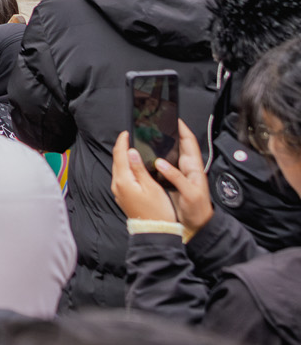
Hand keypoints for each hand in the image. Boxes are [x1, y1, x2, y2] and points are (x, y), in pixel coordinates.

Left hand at [112, 130, 178, 222]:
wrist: (154, 231)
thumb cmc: (157, 211)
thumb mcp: (152, 187)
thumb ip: (140, 168)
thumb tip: (132, 152)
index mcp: (123, 180)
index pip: (119, 155)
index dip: (122, 142)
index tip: (126, 133)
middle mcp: (117, 185)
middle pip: (117, 161)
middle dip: (122, 148)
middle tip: (129, 137)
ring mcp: (118, 191)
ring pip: (118, 169)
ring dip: (123, 158)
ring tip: (131, 148)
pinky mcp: (122, 196)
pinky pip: (121, 177)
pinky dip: (125, 168)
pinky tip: (132, 166)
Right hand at [156, 124, 212, 238]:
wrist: (197, 225)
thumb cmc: (198, 210)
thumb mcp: (190, 193)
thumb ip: (176, 177)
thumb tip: (160, 163)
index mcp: (193, 168)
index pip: (189, 143)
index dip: (183, 130)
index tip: (175, 118)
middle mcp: (186, 168)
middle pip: (178, 146)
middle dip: (170, 133)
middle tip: (157, 125)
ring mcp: (179, 174)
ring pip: (170, 154)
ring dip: (161, 145)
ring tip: (149, 137)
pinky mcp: (171, 181)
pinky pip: (162, 165)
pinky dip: (154, 158)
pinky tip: (146, 157)